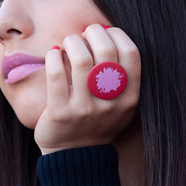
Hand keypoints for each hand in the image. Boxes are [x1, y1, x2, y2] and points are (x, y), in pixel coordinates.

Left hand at [34, 24, 140, 154]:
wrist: (77, 154)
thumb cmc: (100, 119)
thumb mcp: (122, 103)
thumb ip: (122, 75)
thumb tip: (107, 33)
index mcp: (130, 96)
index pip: (131, 53)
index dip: (118, 34)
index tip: (106, 31)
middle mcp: (111, 102)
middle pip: (106, 52)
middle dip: (94, 32)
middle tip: (85, 33)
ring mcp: (86, 109)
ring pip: (81, 60)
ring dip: (73, 42)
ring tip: (69, 42)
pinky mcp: (61, 114)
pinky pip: (56, 75)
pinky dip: (54, 56)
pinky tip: (54, 53)